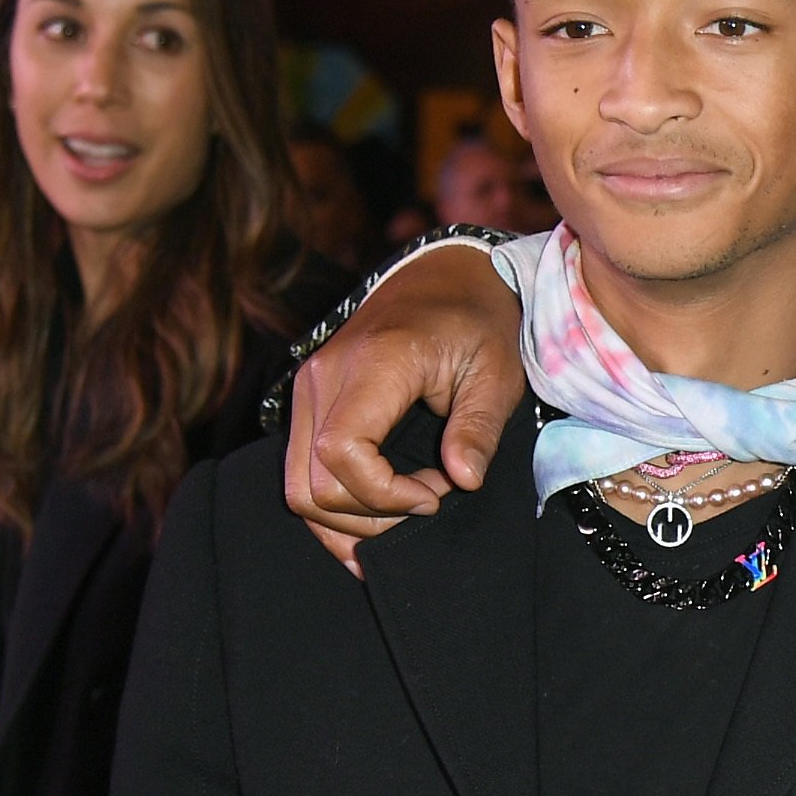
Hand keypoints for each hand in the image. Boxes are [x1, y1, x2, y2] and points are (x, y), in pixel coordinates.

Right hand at [284, 244, 526, 573]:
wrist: (446, 275)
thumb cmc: (476, 321)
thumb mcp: (496, 373)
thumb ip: (478, 429)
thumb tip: (465, 481)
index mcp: (373, 365)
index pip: (342, 453)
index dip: (385, 494)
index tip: (437, 495)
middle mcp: (324, 377)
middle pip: (313, 484)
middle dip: (372, 516)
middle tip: (430, 499)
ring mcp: (308, 389)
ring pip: (299, 487)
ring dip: (351, 518)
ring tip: (408, 503)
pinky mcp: (310, 401)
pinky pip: (302, 472)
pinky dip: (333, 505)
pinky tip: (374, 519)